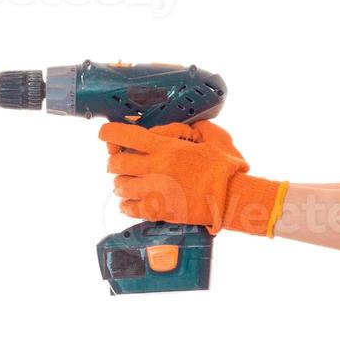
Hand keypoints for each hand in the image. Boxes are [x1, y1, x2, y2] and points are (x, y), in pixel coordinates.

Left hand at [101, 121, 288, 236]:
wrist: (234, 198)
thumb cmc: (225, 169)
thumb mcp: (212, 138)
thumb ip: (189, 129)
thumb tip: (173, 129)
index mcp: (166, 148)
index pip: (123, 135)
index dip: (108, 133)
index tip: (105, 134)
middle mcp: (155, 167)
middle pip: (115, 163)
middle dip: (115, 162)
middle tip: (122, 164)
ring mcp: (155, 191)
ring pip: (119, 186)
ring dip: (121, 184)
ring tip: (130, 185)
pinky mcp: (158, 211)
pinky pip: (129, 208)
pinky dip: (126, 205)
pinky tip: (132, 203)